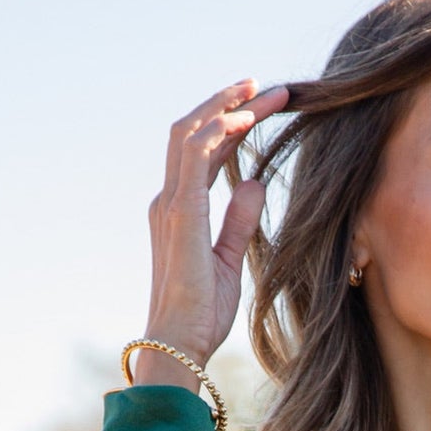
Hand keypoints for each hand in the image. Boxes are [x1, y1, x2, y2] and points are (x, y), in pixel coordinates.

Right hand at [135, 80, 289, 380]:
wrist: (178, 344)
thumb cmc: (202, 314)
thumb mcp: (230, 260)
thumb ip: (239, 221)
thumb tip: (253, 183)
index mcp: (179, 211)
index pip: (202, 152)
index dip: (229, 124)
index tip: (259, 106)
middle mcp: (169, 200)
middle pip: (194, 132)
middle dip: (227, 103)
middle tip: (262, 85)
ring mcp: (170, 204)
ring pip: (191, 133)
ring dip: (225, 107)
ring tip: (259, 90)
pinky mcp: (180, 214)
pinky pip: (197, 157)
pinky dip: (220, 131)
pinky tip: (245, 119)